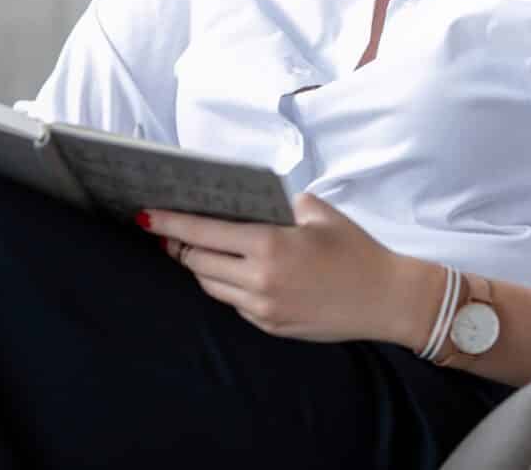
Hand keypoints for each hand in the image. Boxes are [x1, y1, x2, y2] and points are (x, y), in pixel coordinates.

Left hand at [139, 193, 420, 344]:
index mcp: (270, 246)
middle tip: (164, 226)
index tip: (144, 214)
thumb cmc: (355, 248)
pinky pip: (232, 302)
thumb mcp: (318, 212)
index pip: (203, 232)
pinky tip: (226, 269)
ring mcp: (262, 309)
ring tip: (191, 246)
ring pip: (210, 285)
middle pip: (198, 261)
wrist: (385, 299)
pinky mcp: (269, 326)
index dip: (169, 222)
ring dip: (198, 265)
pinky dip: (223, 283)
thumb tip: (245, 204)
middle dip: (178, 243)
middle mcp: (259, 281)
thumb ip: (278, 206)